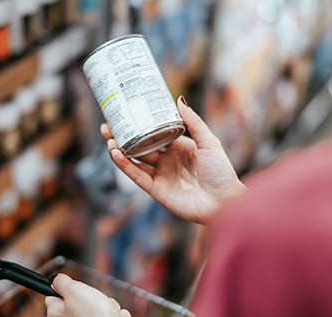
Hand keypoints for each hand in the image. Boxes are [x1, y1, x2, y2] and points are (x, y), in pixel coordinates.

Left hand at [45, 274, 131, 316]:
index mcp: (57, 313)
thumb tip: (55, 279)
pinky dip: (116, 316)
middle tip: (95, 299)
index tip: (74, 285)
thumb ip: (61, 282)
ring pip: (98, 307)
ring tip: (108, 311)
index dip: (66, 287)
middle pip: (80, 298)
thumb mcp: (74, 290)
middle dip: (93, 296)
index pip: (54, 294)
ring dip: (108, 306)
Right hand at [101, 96, 245, 224]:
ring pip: (134, 161)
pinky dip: (125, 165)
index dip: (139, 125)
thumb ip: (193, 122)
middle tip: (107, 126)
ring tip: (108, 139)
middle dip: (122, 137)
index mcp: (178, 148)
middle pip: (138, 146)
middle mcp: (166, 161)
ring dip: (119, 151)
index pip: (153, 133)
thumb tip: (178, 99)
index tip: (125, 114)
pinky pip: (137, 176)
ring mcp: (159, 175)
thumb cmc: (221, 172)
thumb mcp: (209, 142)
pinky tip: (116, 154)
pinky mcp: (155, 190)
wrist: (224, 201)